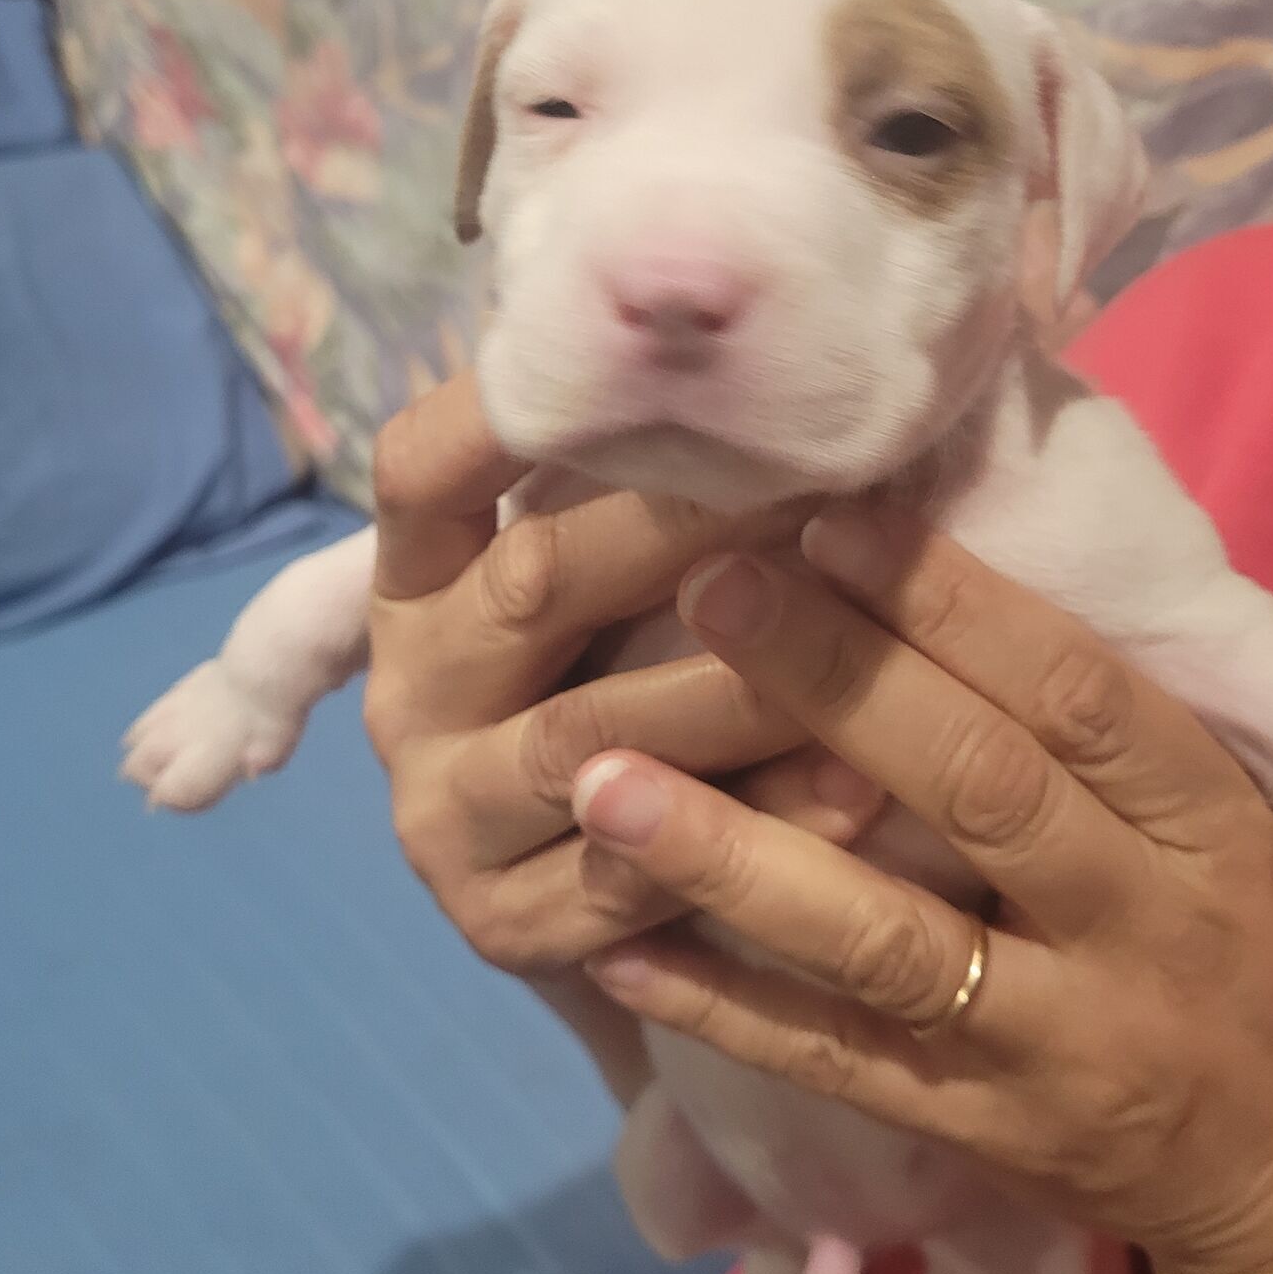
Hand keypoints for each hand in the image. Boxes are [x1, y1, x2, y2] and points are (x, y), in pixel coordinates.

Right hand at [365, 375, 875, 976]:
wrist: (590, 894)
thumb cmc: (622, 688)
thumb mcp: (599, 589)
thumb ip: (627, 493)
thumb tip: (743, 347)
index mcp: (416, 588)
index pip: (420, 473)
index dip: (496, 412)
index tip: (607, 348)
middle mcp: (413, 693)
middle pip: (532, 586)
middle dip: (680, 528)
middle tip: (812, 477)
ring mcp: (446, 815)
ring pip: (588, 738)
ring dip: (730, 690)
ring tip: (857, 646)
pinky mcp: (502, 926)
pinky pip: (638, 876)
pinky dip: (757, 828)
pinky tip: (859, 789)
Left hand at [569, 506, 1272, 1273]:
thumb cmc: (1242, 944)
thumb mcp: (1220, 815)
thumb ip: (1095, 718)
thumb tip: (924, 560)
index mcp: (1205, 819)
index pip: (1077, 692)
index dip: (953, 603)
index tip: (826, 518)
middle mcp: (1137, 925)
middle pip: (978, 789)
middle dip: (833, 681)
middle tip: (704, 589)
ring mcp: (1049, 1043)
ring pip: (884, 940)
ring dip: (734, 855)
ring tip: (604, 778)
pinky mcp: (971, 1134)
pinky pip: (832, 1064)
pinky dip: (718, 1005)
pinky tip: (608, 942)